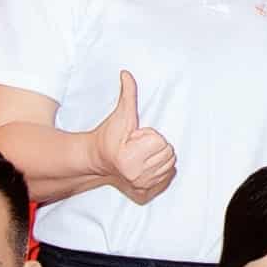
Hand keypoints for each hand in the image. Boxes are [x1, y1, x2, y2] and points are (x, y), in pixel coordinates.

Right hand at [88, 70, 175, 201]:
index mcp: (130, 158)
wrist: (97, 159)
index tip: (134, 138)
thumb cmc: (109, 136)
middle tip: (137, 145)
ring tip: (141, 154)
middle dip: (156, 146)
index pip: (160, 142)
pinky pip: (168, 177)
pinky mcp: (145, 193)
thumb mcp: (120, 115)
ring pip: (170, 165)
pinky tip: (146, 164)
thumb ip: (128, 94)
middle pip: (168, 154)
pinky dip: (161, 169)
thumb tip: (126, 73)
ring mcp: (141, 186)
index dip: (149, 135)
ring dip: (159, 157)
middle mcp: (137, 176)